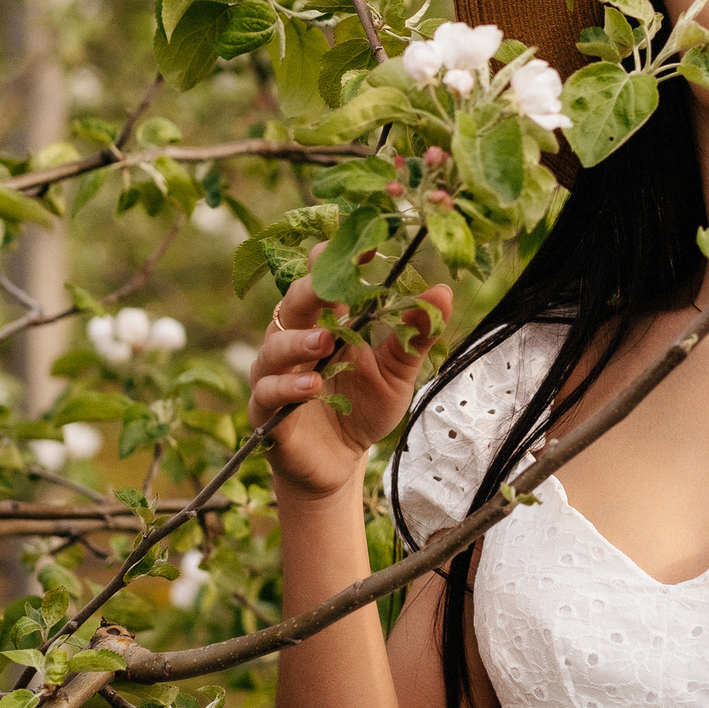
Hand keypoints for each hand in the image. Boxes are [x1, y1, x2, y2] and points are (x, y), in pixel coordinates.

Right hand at [249, 254, 453, 502]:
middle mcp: (296, 338)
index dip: (339, 258)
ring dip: (298, 340)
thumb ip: (415, 335)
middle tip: (334, 285)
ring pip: (275, 344)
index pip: (325, 277)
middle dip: (312, 289)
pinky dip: (288, 386)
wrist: (340, 463)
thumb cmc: (363, 409)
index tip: (366, 245)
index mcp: (327, 320)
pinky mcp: (265, 408)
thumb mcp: (398, 372)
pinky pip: (268, 390)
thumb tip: (443, 292)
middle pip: (294, 302)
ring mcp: (276, 372)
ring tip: (325, 341)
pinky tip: (311, 385)